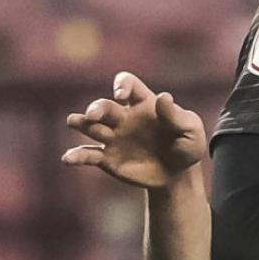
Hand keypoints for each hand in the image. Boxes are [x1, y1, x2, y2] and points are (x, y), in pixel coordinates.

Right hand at [62, 72, 207, 189]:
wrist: (178, 175)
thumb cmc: (186, 146)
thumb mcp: (191, 131)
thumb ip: (177, 116)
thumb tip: (163, 97)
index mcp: (143, 103)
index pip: (128, 84)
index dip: (121, 85)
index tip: (120, 96)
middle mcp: (123, 117)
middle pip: (104, 106)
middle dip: (96, 108)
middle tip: (94, 115)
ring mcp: (112, 137)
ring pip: (90, 126)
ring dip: (80, 123)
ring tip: (74, 122)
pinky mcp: (107, 158)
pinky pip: (87, 155)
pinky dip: (76, 156)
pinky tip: (68, 159)